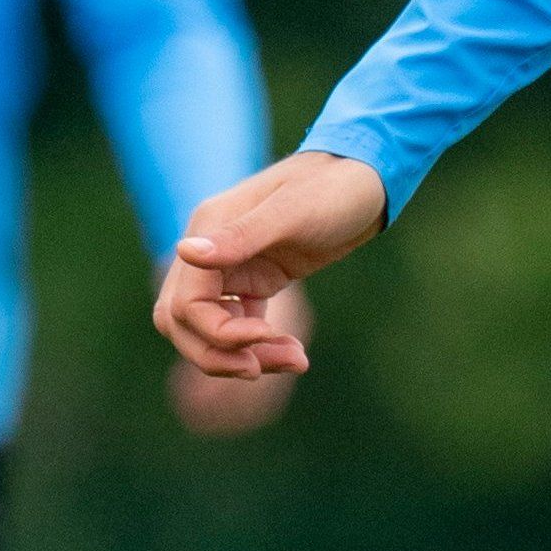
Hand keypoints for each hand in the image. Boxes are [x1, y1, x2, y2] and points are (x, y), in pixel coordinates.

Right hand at [155, 152, 386, 378]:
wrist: (368, 181)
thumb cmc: (333, 188)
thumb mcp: (292, 212)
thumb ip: (240, 235)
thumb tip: (184, 251)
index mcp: (209, 227)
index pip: (186, 303)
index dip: (217, 333)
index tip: (264, 338)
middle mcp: (211, 251)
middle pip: (183, 324)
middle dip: (218, 354)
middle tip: (263, 369)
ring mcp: (230, 268)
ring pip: (211, 330)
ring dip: (242, 355)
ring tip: (295, 360)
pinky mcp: (254, 281)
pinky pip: (239, 326)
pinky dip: (259, 346)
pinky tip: (294, 353)